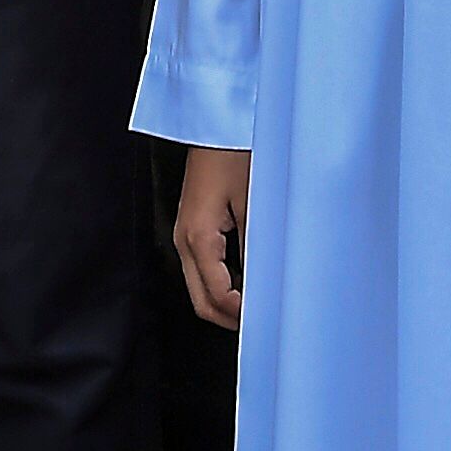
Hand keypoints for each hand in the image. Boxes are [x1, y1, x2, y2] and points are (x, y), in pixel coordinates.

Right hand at [172, 142, 247, 328]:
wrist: (213, 127)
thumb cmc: (232, 156)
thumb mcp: (253, 205)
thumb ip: (256, 250)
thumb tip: (265, 286)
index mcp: (198, 238)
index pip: (217, 296)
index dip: (241, 314)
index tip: (267, 320)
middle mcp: (184, 240)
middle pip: (200, 300)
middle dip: (228, 317)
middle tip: (262, 323)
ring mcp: (183, 234)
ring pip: (198, 287)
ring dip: (224, 302)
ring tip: (258, 304)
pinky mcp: (190, 227)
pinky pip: (200, 269)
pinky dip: (220, 284)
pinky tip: (245, 281)